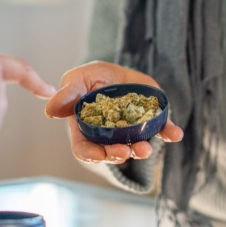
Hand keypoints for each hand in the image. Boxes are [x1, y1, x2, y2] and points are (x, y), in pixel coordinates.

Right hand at [45, 61, 183, 164]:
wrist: (117, 70)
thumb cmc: (90, 77)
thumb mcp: (77, 80)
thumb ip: (67, 94)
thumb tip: (50, 110)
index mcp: (87, 129)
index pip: (86, 150)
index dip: (92, 156)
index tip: (100, 156)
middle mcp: (110, 135)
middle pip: (112, 152)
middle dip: (120, 154)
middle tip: (128, 150)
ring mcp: (132, 130)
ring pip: (137, 146)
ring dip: (142, 149)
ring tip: (147, 148)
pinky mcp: (151, 120)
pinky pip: (161, 130)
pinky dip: (169, 133)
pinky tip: (175, 134)